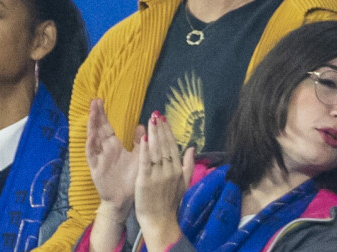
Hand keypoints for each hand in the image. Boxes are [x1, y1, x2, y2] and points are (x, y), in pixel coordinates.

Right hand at [85, 98, 142, 218]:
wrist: (126, 201)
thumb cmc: (131, 179)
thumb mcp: (138, 157)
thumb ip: (139, 142)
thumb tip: (143, 125)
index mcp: (114, 146)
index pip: (106, 127)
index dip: (102, 114)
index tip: (99, 100)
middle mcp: (104, 150)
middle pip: (98, 129)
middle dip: (96, 115)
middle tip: (94, 100)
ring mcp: (99, 158)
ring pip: (93, 139)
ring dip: (92, 125)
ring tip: (92, 112)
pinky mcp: (96, 169)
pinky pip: (92, 155)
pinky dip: (91, 145)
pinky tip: (91, 135)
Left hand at [134, 111, 194, 251]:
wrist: (160, 222)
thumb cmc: (170, 202)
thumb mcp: (183, 183)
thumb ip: (188, 165)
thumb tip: (192, 147)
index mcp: (177, 170)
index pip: (173, 146)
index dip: (168, 131)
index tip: (164, 118)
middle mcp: (169, 170)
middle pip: (164, 145)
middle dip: (160, 128)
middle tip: (156, 114)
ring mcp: (157, 175)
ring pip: (156, 150)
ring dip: (154, 134)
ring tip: (151, 120)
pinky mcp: (145, 181)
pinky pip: (145, 162)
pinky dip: (144, 149)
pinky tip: (143, 137)